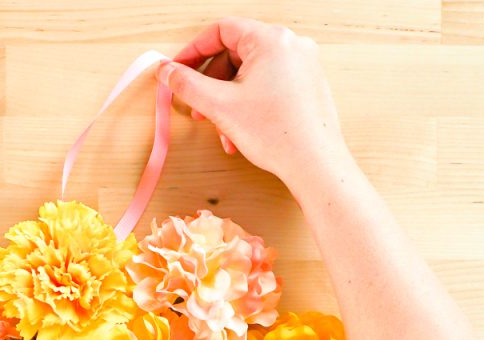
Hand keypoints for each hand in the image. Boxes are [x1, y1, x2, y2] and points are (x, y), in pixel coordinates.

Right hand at [157, 17, 353, 195]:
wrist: (315, 164)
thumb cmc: (279, 134)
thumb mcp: (220, 106)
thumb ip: (187, 85)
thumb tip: (168, 72)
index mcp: (271, 40)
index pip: (221, 30)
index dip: (193, 51)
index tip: (178, 70)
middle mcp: (291, 46)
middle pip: (236, 53)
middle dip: (211, 83)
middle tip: (197, 106)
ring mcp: (303, 65)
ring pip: (251, 73)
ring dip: (228, 100)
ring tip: (222, 129)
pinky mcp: (307, 86)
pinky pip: (268, 85)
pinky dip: (249, 104)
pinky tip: (240, 131)